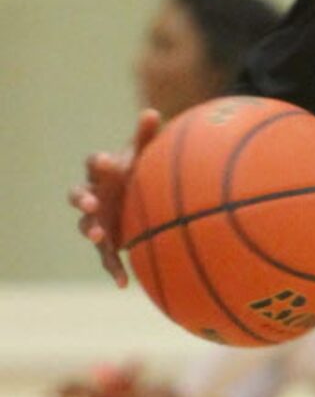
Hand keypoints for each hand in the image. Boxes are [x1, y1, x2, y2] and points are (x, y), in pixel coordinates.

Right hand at [67, 109, 160, 286]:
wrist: (138, 201)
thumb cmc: (138, 174)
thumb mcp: (143, 157)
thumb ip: (145, 138)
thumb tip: (152, 112)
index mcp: (103, 173)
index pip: (94, 164)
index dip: (99, 163)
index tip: (107, 161)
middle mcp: (94, 196)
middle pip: (79, 196)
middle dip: (82, 199)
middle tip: (91, 203)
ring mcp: (97, 220)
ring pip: (85, 226)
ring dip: (90, 231)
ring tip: (97, 236)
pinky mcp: (106, 243)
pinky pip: (106, 258)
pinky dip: (114, 270)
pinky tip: (124, 284)